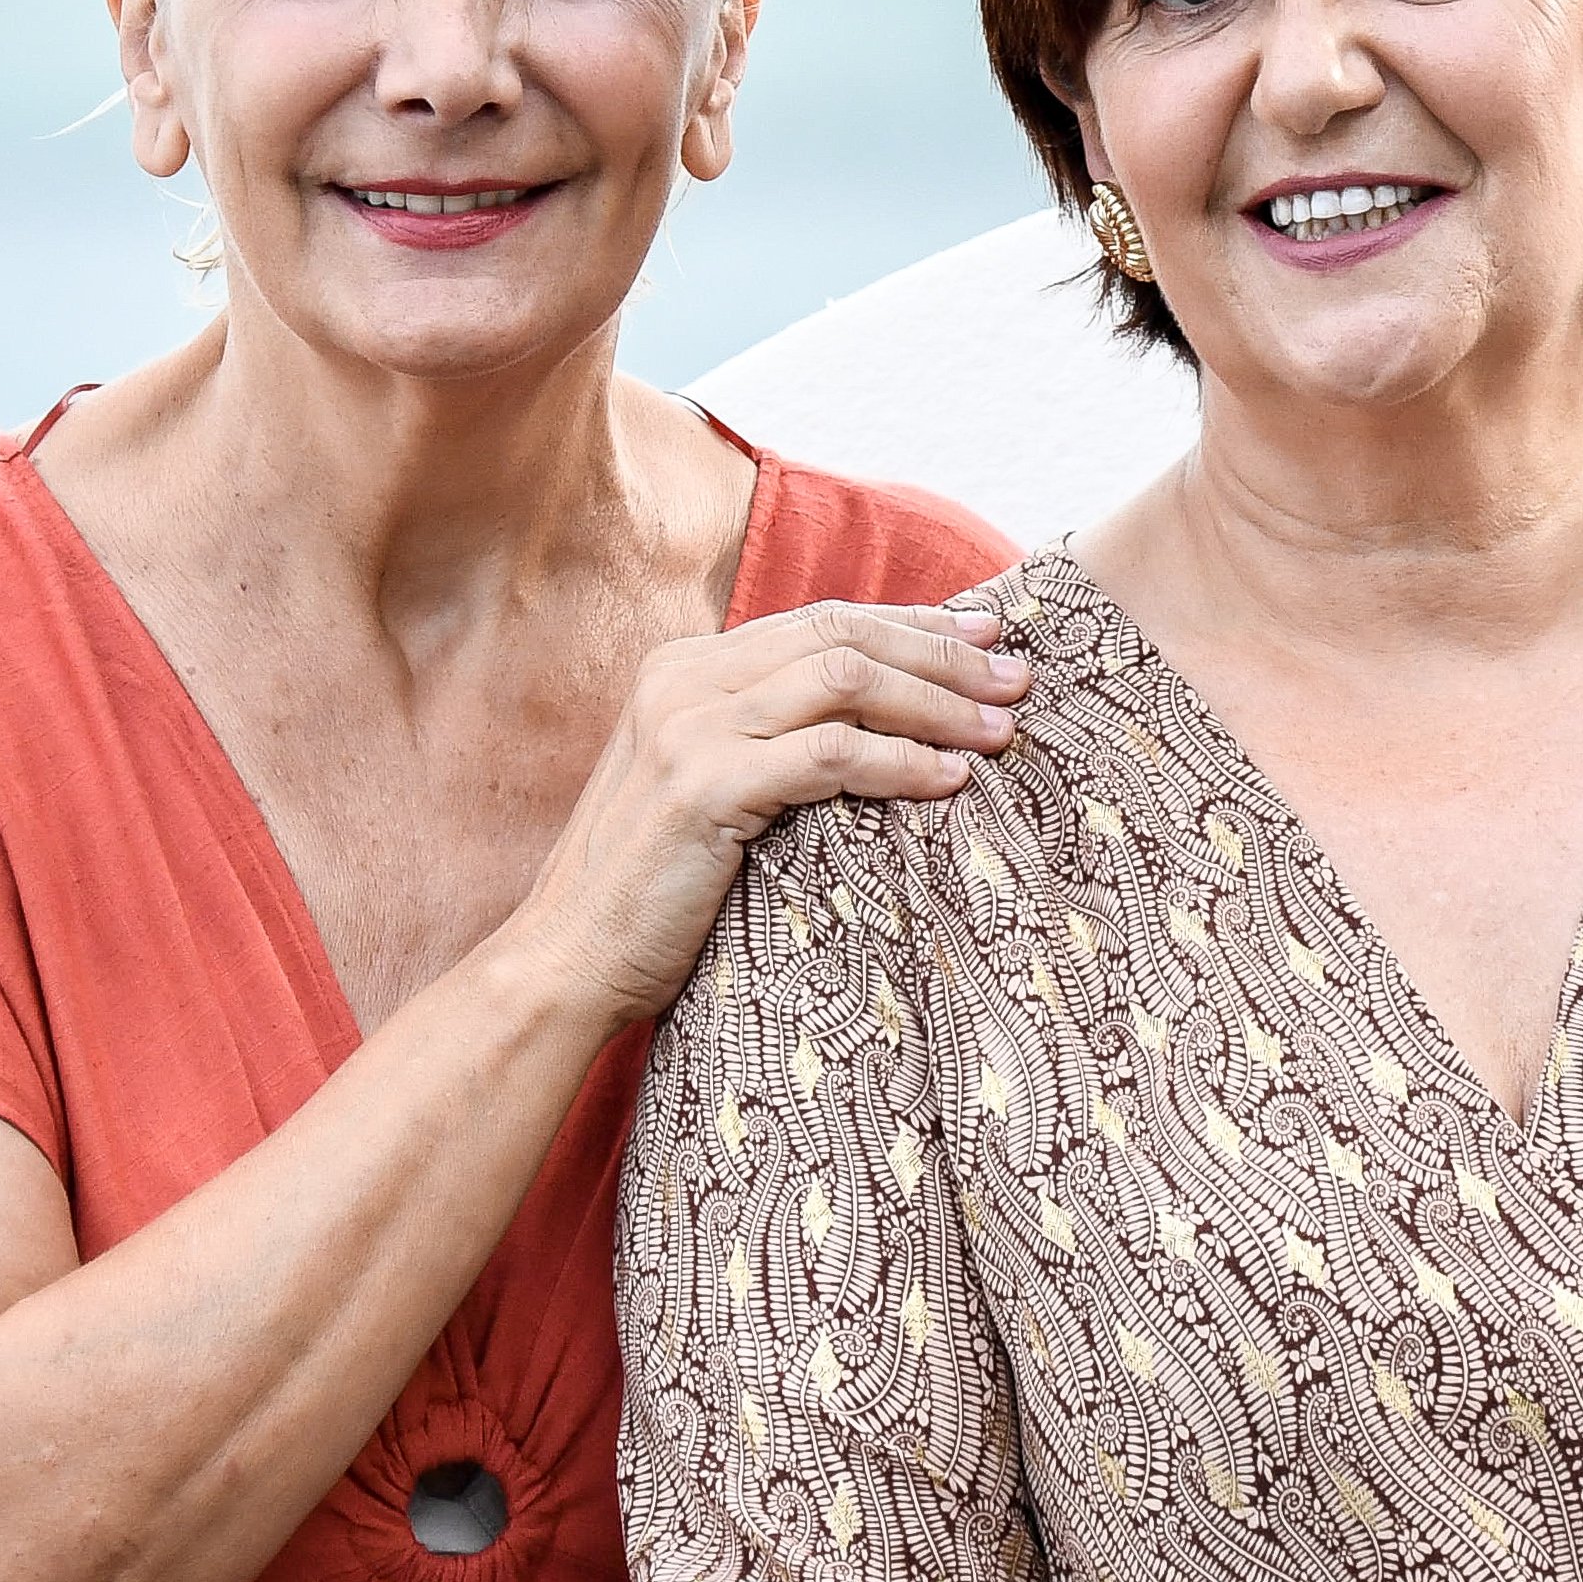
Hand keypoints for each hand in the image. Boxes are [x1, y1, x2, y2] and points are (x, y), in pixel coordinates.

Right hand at [504, 600, 1028, 1027]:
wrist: (567, 959)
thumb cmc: (648, 891)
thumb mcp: (704, 789)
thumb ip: (763, 740)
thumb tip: (874, 725)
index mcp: (682, 669)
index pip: (821, 622)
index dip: (911, 626)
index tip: (984, 642)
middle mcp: (682, 680)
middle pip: (843, 636)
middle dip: (941, 655)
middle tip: (1015, 681)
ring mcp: (689, 727)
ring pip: (846, 681)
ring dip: (936, 703)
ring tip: (999, 731)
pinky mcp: (704, 785)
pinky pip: (830, 755)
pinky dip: (900, 762)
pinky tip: (948, 780)